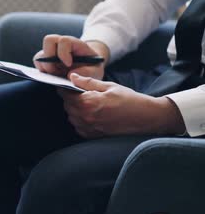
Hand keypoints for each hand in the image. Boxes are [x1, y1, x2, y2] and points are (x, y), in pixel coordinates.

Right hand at [33, 35, 108, 79]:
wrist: (88, 68)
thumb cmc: (92, 68)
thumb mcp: (95, 71)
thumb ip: (87, 72)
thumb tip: (69, 75)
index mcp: (75, 44)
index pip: (64, 40)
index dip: (63, 52)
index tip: (68, 64)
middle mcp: (61, 45)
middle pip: (48, 40)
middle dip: (50, 58)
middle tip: (57, 71)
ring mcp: (52, 52)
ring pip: (40, 54)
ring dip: (45, 67)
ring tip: (55, 75)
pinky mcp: (46, 61)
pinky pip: (38, 63)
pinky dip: (42, 70)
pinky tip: (52, 76)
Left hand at [57, 73, 185, 138]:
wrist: (146, 118)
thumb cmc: (129, 100)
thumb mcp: (109, 86)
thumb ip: (87, 82)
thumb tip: (72, 77)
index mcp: (88, 102)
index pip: (65, 94)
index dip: (65, 88)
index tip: (69, 85)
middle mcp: (85, 117)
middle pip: (67, 106)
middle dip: (71, 99)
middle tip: (82, 93)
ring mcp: (89, 128)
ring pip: (72, 117)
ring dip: (75, 110)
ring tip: (89, 104)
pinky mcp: (93, 136)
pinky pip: (79, 127)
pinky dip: (81, 120)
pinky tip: (92, 115)